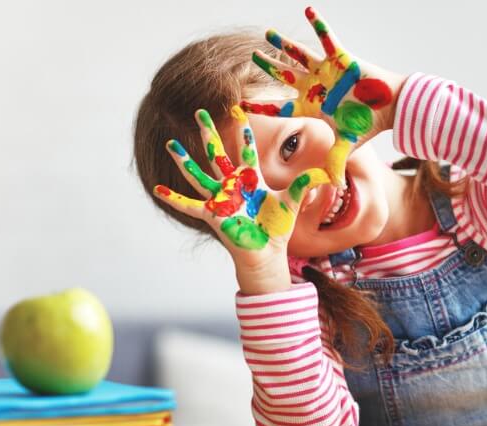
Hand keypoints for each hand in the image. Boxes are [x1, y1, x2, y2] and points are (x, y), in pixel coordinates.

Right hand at [152, 106, 329, 289]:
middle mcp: (233, 186)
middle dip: (209, 133)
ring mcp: (221, 200)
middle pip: (218, 154)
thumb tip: (328, 174)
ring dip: (184, 160)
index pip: (247, 150)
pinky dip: (174, 198)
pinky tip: (158, 189)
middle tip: (199, 112)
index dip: (243, 132)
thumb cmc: (276, 228)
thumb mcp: (293, 202)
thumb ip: (306, 185)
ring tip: (170, 144)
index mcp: (251, 180)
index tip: (238, 111)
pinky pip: (189, 205)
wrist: (267, 253)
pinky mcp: (213, 215)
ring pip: (199, 174)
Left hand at [243, 6, 406, 185]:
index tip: (240, 104)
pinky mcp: (341, 57)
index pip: (280, 106)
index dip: (260, 106)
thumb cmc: (368, 124)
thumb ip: (336, 162)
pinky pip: (327, 37)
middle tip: (252, 57)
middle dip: (268, 67)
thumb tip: (333, 188)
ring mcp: (326, 70)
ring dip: (283, 44)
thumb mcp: (348, 144)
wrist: (391, 107)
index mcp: (312, 105)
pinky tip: (308, 9)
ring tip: (268, 34)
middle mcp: (315, 86)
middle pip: (284, 76)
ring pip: (299, 54)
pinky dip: (319, 24)